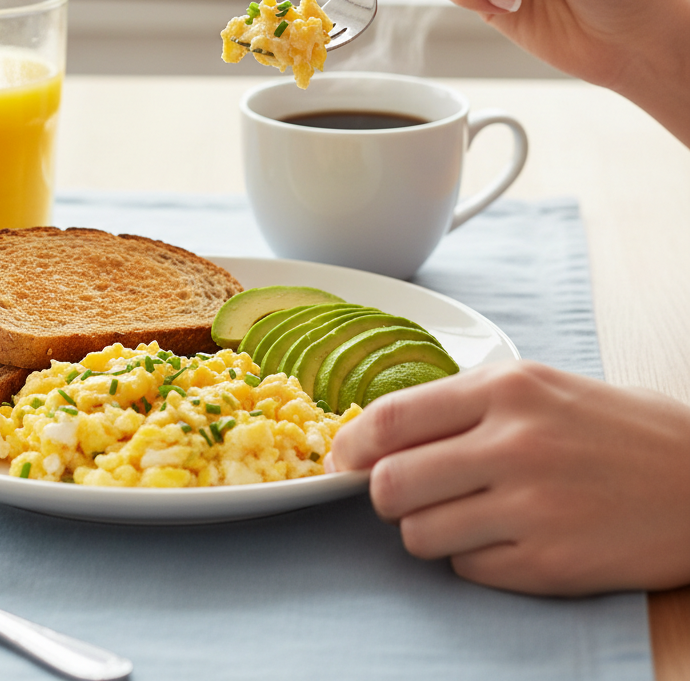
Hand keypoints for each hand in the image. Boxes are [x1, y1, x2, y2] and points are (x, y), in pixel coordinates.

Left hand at [325, 361, 689, 594]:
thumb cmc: (610, 426)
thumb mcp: (535, 385)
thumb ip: (459, 403)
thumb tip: (380, 433)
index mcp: (504, 389)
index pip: (390, 419)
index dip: (352, 445)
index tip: (343, 459)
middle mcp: (513, 444)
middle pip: (390, 485)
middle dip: (382, 494)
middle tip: (401, 493)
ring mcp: (533, 508)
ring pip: (419, 535)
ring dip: (425, 529)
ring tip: (460, 514)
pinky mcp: (551, 563)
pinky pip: (466, 568)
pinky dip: (470, 557)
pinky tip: (503, 536)